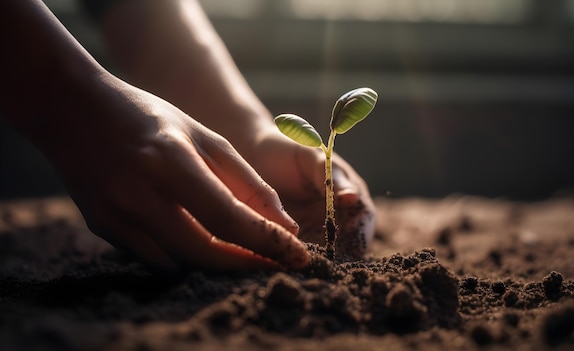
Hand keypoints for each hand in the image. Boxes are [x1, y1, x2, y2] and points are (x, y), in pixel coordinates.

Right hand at [44, 74, 309, 270]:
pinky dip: (183, 254)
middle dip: (246, 262)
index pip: (228, 215)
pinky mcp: (100, 225)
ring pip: (180, 261)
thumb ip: (246, 182)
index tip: (297, 255)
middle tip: (275, 260)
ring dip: (217, 259)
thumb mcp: (204, 137)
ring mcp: (114, 212)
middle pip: (204, 250)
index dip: (267, 241)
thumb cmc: (150, 118)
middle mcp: (139, 190)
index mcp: (171, 158)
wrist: (74, 110)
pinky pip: (153, 257)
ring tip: (241, 246)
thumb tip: (284, 225)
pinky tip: (196, 236)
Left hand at [248, 129, 375, 257]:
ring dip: (319, 261)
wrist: (254, 152)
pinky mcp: (298, 237)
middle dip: (340, 256)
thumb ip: (331, 176)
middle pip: (350, 242)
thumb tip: (353, 198)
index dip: (360, 235)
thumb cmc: (287, 147)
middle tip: (325, 265)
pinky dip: (299, 259)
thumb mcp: (310, 157)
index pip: (364, 219)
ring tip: (304, 265)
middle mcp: (339, 213)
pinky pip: (303, 253)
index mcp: (350, 191)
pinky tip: (288, 262)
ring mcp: (318, 227)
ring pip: (327, 252)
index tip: (348, 249)